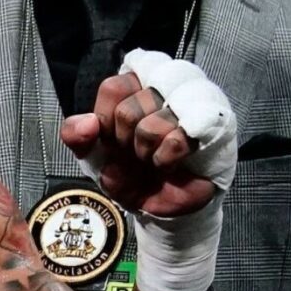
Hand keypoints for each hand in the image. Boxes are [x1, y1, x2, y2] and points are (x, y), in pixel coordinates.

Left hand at [61, 73, 215, 217]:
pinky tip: (169, 165)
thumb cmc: (131, 170)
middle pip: (131, 108)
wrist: (159, 205)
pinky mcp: (214, 127)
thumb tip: (89, 122)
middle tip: (136, 152)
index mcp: (136, 84)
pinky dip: (165, 160)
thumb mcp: (94, 154)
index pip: (113, 87)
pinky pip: (178, 140)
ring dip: (146, 152)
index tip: (114, 138)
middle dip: (126, 141)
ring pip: (154, 123)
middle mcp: (166, 85)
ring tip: (153, 158)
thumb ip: (76, 134)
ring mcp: (194, 103)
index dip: (107, 121)